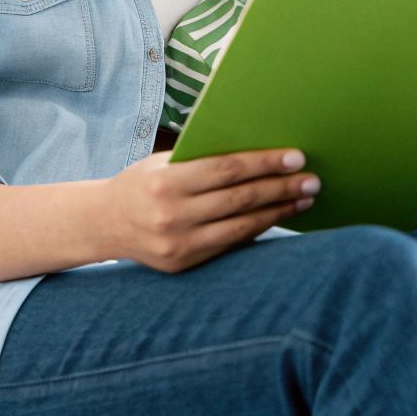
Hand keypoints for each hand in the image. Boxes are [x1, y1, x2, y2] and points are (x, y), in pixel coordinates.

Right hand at [99, 148, 318, 272]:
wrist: (104, 222)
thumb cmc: (144, 182)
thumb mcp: (164, 163)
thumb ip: (203, 160)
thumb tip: (261, 152)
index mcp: (166, 182)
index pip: (226, 169)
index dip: (264, 163)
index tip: (296, 157)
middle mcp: (171, 215)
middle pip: (239, 199)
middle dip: (280, 188)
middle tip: (312, 180)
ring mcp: (177, 244)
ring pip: (240, 227)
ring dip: (278, 212)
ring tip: (304, 199)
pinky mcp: (183, 263)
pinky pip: (230, 245)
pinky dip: (257, 230)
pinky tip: (277, 217)